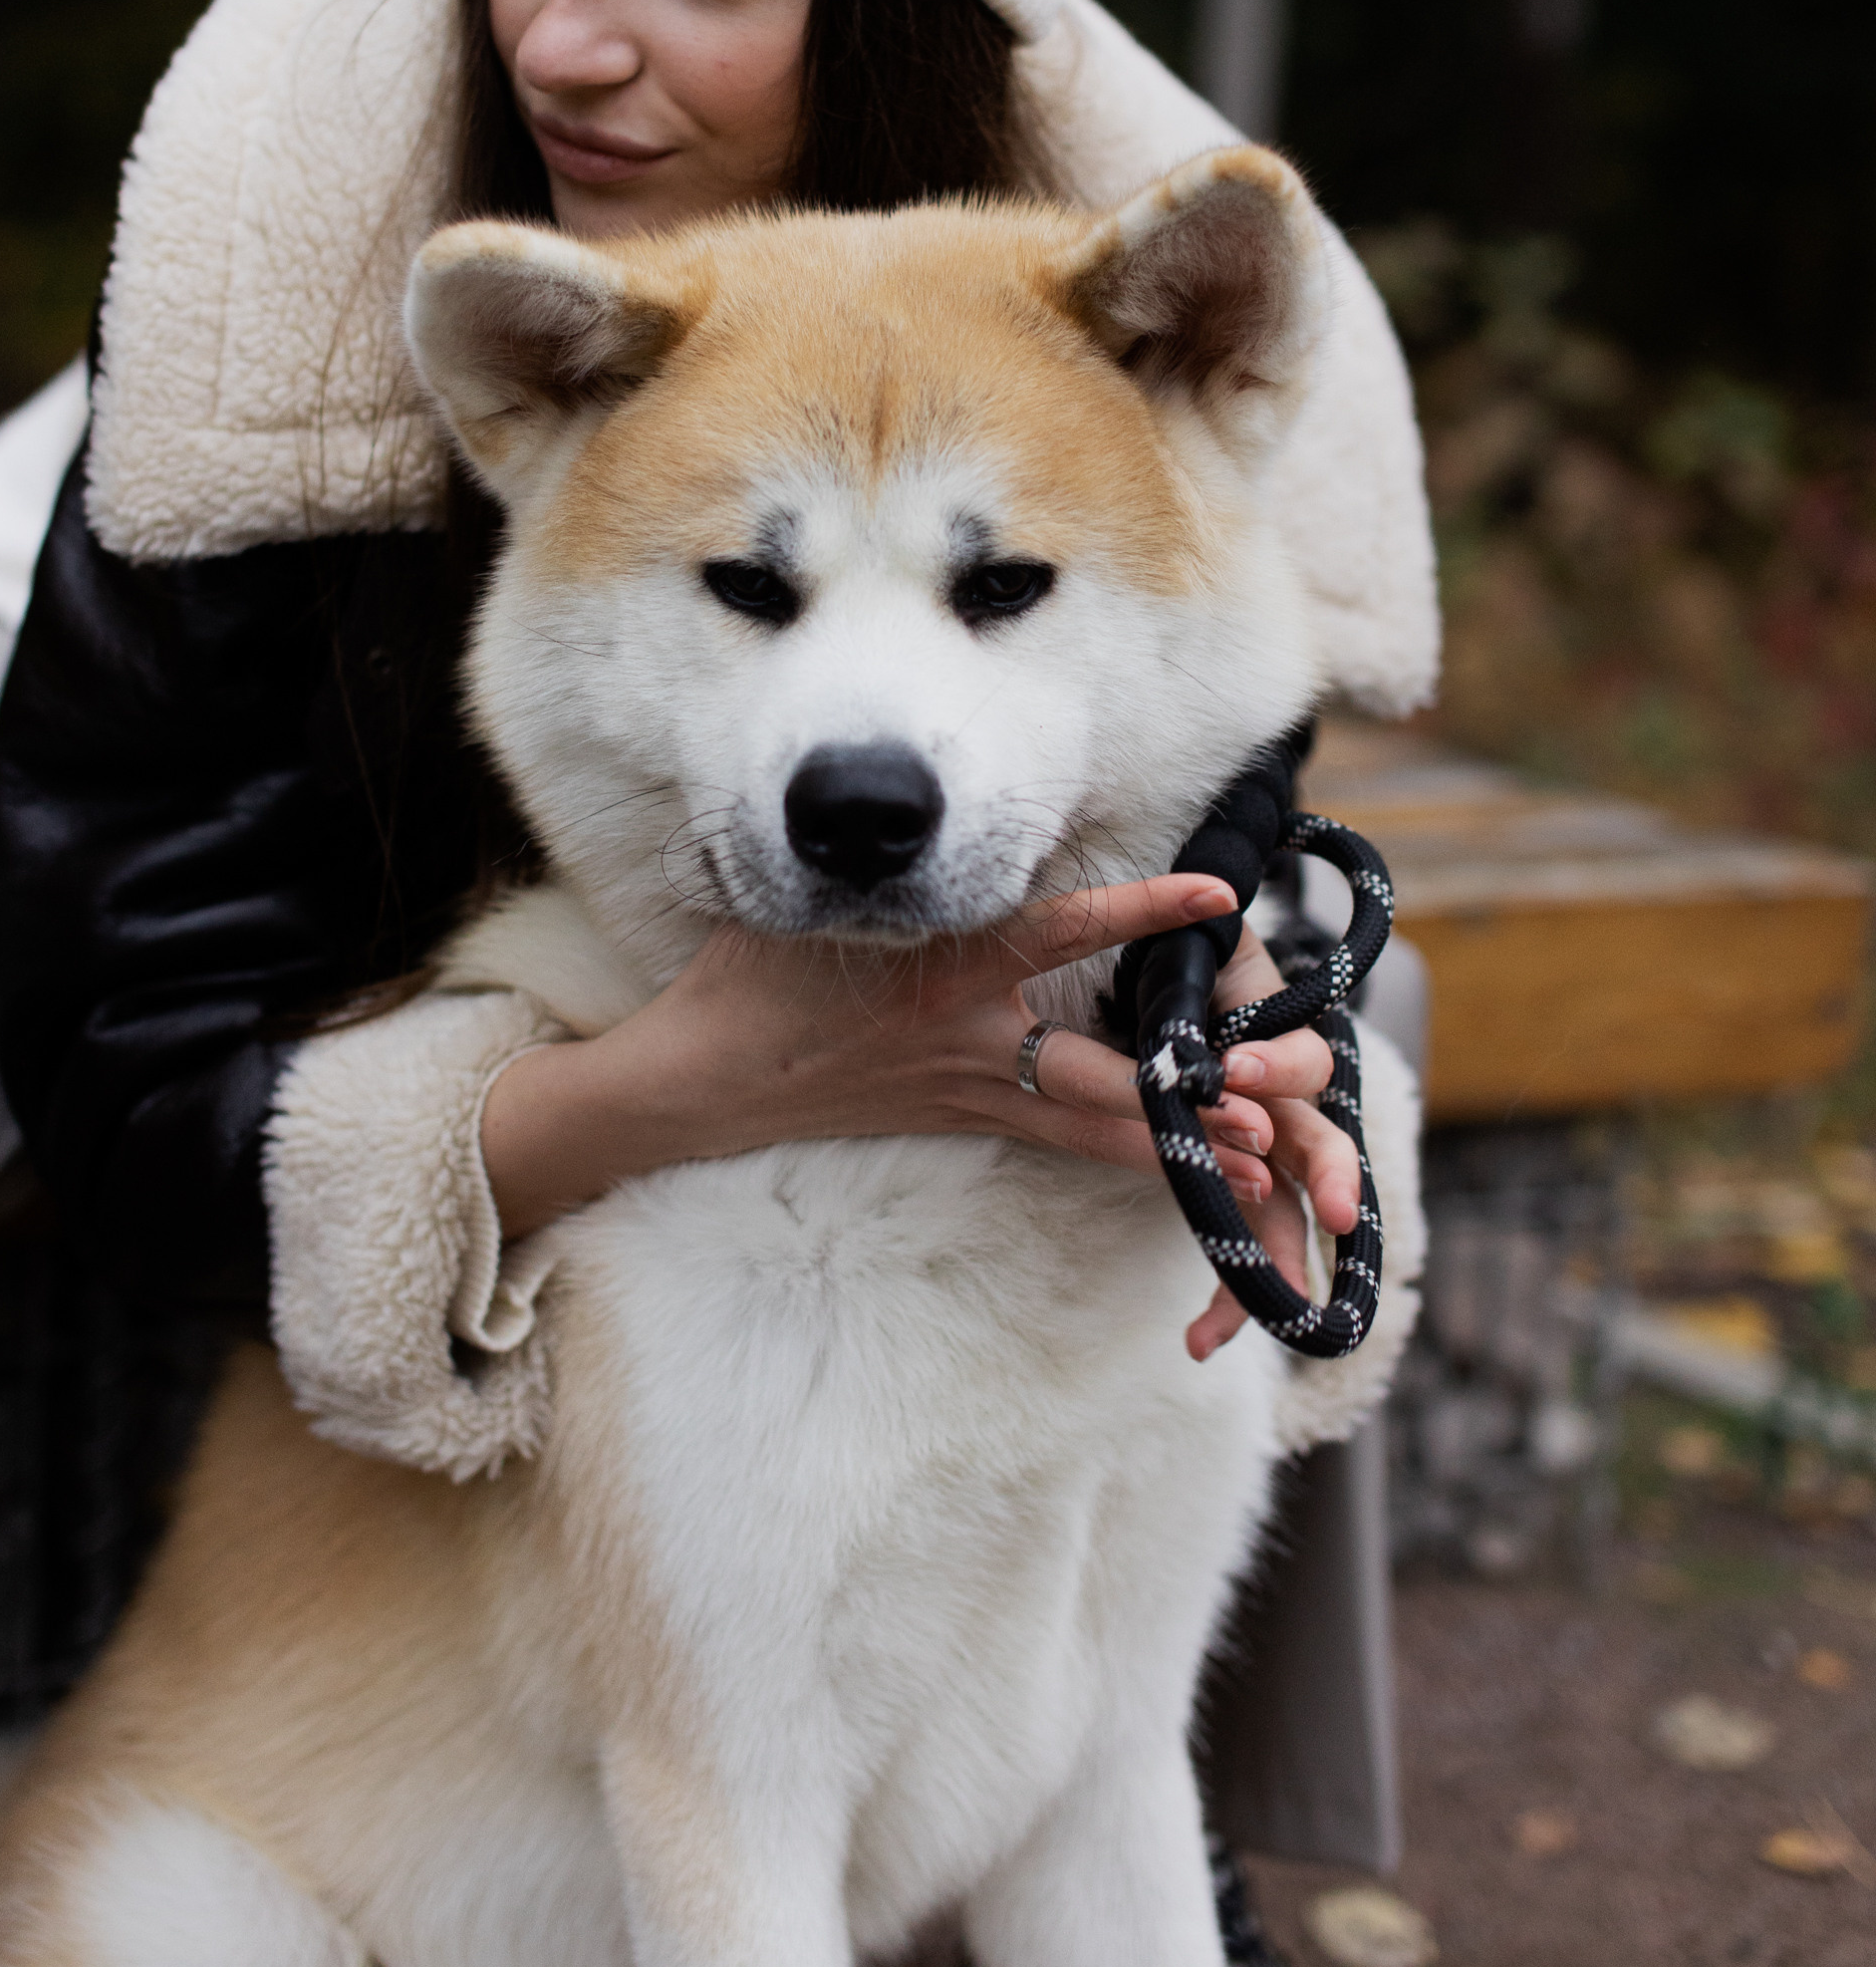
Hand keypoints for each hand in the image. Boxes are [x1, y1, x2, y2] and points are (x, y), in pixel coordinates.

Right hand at [483, 872, 1300, 1236]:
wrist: (700, 1085)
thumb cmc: (748, 982)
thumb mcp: (810, 902)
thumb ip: (882, 864)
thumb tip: (901, 794)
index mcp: (944, 971)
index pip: (1062, 931)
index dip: (1142, 909)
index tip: (1216, 893)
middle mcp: (971, 1039)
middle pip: (1100, 1074)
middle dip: (1183, 1095)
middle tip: (1266, 1107)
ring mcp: (969, 1090)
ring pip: (1091, 1127)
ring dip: (1176, 1146)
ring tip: (1258, 1163)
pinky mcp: (959, 1120)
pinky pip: (1058, 1140)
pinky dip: (1123, 1154)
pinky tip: (1182, 1173)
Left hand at [1182, 919, 1361, 1361]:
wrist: (1178, 986)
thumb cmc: (1191, 962)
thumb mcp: (1201, 947)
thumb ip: (1202, 939)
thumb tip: (1212, 899)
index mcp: (1277, 1045)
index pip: (1295, 1060)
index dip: (1271, 1069)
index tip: (1230, 1068)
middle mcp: (1285, 1106)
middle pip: (1319, 1147)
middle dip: (1328, 1179)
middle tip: (1335, 1212)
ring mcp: (1266, 1155)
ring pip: (1288, 1217)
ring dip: (1279, 1265)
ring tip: (1269, 1311)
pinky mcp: (1234, 1188)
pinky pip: (1243, 1249)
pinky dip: (1231, 1299)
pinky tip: (1201, 1343)